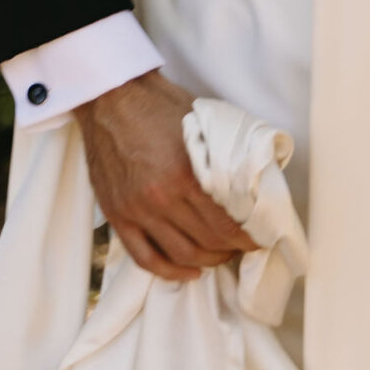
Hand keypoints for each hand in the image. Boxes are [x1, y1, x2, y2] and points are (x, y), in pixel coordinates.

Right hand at [74, 69, 251, 282]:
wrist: (110, 97)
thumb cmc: (158, 104)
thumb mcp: (202, 124)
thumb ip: (224, 156)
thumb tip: (254, 180)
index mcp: (185, 175)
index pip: (225, 224)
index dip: (247, 238)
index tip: (259, 238)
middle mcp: (160, 198)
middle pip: (206, 242)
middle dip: (231, 249)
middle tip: (243, 246)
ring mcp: (136, 209)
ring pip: (180, 253)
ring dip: (207, 261)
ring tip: (220, 255)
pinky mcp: (117, 215)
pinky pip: (144, 257)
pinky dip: (169, 271)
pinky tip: (187, 272)